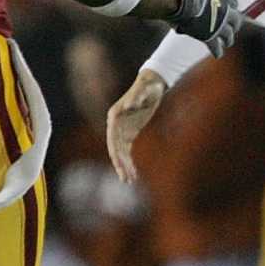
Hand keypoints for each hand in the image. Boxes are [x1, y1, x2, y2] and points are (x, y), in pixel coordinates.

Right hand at [105, 69, 165, 183]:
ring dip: (124, 166)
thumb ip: (137, 96)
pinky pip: (127, 150)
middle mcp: (115, 124)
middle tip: (126, 180)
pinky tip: (134, 173)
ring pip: (121, 152)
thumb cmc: (148, 86)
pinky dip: (130, 162)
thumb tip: (130, 104)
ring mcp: (122, 129)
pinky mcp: (130, 132)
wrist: (152, 83)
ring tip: (130, 181)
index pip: (112, 139)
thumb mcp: (144, 90)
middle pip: (115, 149)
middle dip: (120, 165)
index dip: (115, 153)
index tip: (119, 166)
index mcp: (114, 116)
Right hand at [166, 0, 243, 54]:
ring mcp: (218, 24)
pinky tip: (217, 54)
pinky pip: (217, 47)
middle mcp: (223, 9)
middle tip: (231, 30)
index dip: (231, 5)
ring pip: (229, 36)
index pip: (233, 1)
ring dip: (227, 39)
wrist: (173, 0)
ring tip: (226, 43)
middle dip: (233, 25)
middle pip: (236, 20)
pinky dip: (217, 51)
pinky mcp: (209, 36)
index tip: (231, 8)